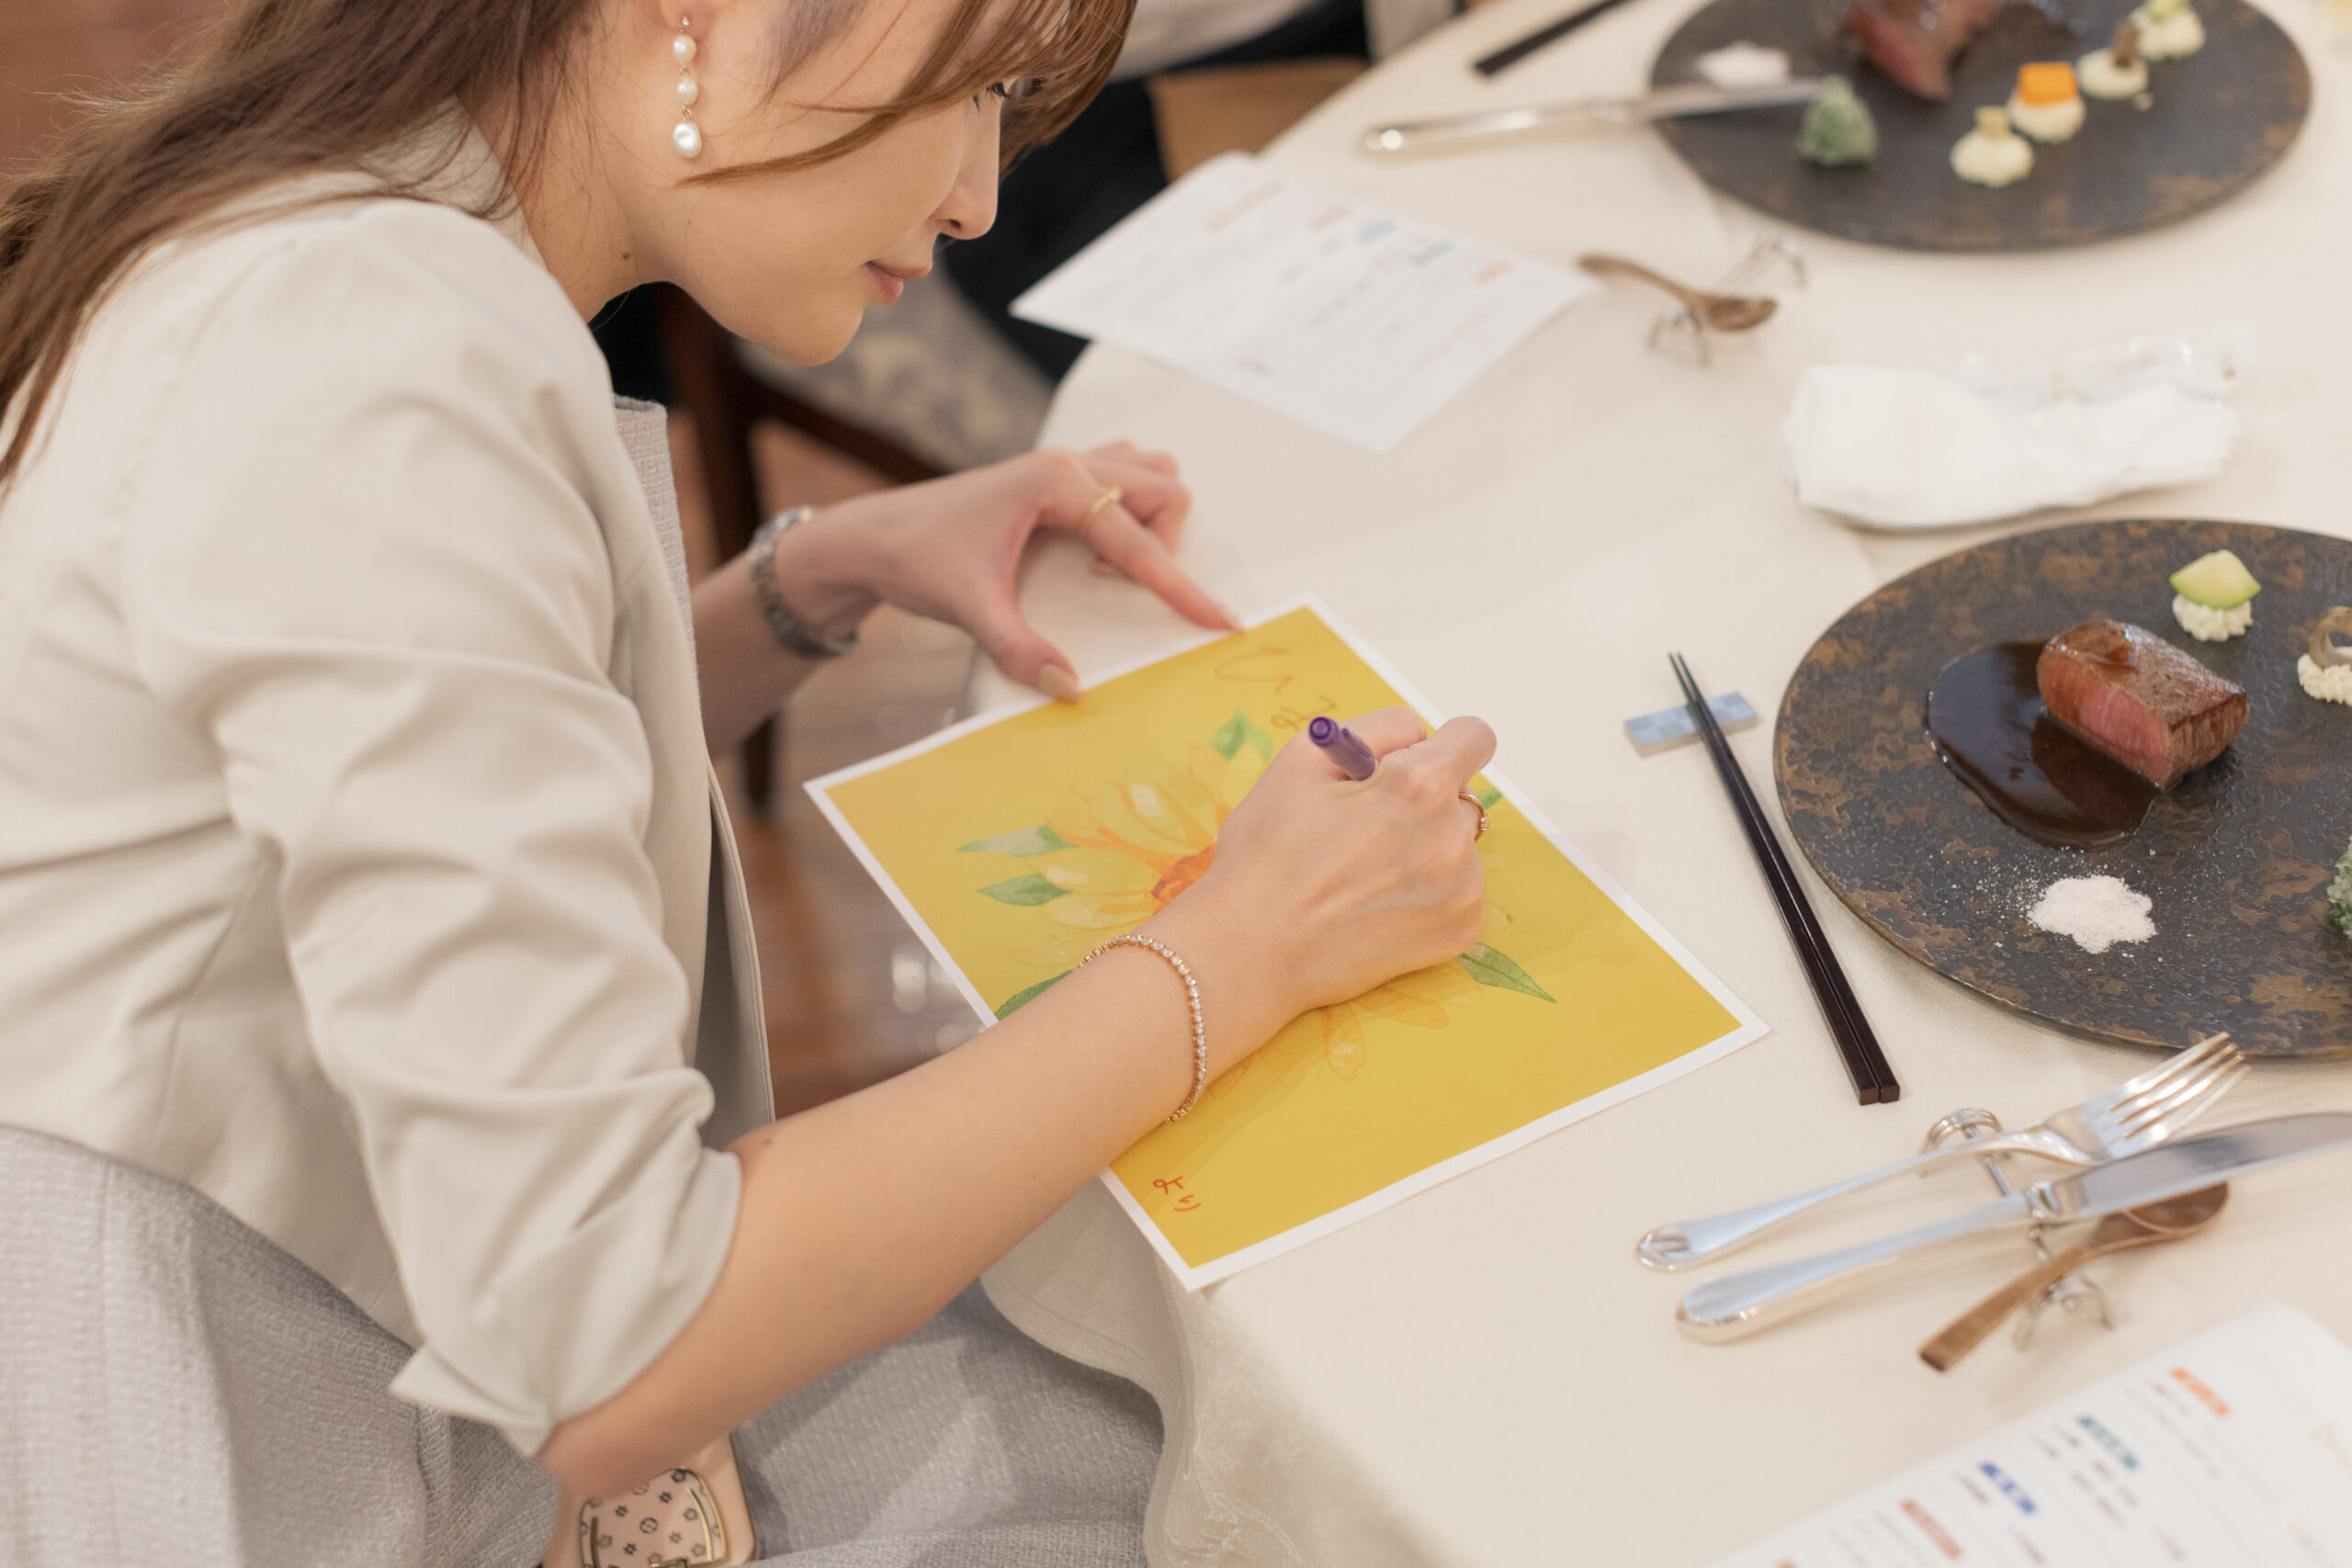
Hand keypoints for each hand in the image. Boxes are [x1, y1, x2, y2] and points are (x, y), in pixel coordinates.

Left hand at [769, 443, 1232, 696]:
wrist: (873, 536)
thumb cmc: (918, 559)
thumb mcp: (969, 608)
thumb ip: (1021, 649)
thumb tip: (1070, 689)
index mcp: (1054, 483)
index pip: (1137, 539)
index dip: (1181, 586)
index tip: (1219, 620)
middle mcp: (1066, 461)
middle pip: (1160, 491)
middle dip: (1163, 545)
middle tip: (1111, 588)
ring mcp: (1061, 461)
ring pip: (1147, 477)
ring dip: (1149, 522)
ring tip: (1103, 566)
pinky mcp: (1053, 474)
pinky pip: (1121, 475)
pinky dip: (1129, 509)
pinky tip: (1094, 547)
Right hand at [1144, 708, 1497, 1069]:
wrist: (1251, 950)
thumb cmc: (1267, 853)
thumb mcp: (1302, 759)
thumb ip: (1375, 730)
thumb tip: (1418, 736)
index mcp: (1419, 785)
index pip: (1474, 737)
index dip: (1442, 743)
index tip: (1414, 762)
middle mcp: (1453, 836)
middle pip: (1460, 796)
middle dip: (1423, 801)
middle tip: (1364, 828)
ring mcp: (1462, 889)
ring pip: (1458, 845)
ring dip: (1425, 847)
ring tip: (1363, 873)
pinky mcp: (1458, 930)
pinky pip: (1457, 890)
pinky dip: (1427, 892)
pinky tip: (1377, 904)